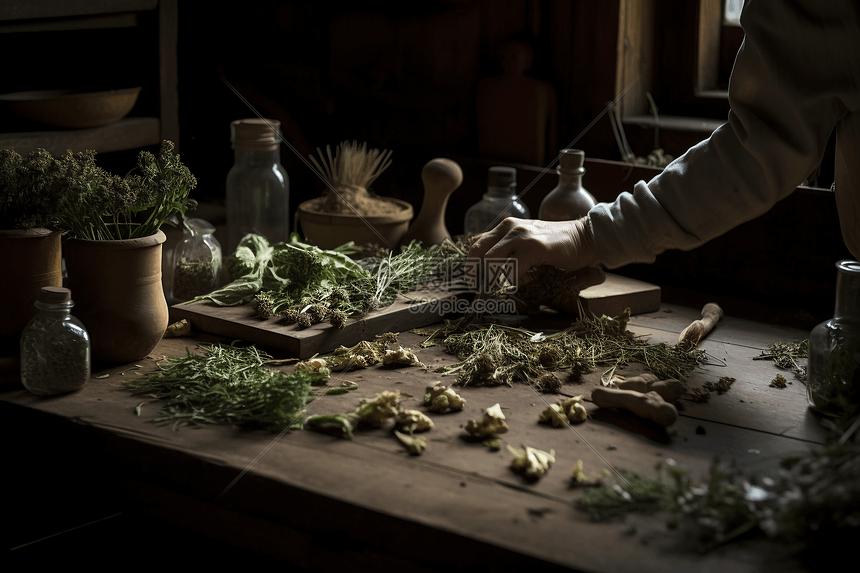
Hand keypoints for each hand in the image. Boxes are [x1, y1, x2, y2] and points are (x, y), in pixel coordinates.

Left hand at [468, 216, 598, 278]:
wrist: (586, 237)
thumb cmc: (558, 245)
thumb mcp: (528, 243)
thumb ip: (511, 250)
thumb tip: (491, 272)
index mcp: (506, 227)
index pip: (477, 244)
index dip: (470, 265)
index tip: (472, 282)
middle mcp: (509, 227)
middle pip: (478, 252)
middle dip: (474, 274)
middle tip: (478, 291)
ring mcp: (521, 236)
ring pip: (491, 261)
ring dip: (489, 281)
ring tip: (493, 293)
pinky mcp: (534, 247)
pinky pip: (512, 269)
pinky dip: (509, 282)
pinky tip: (514, 289)